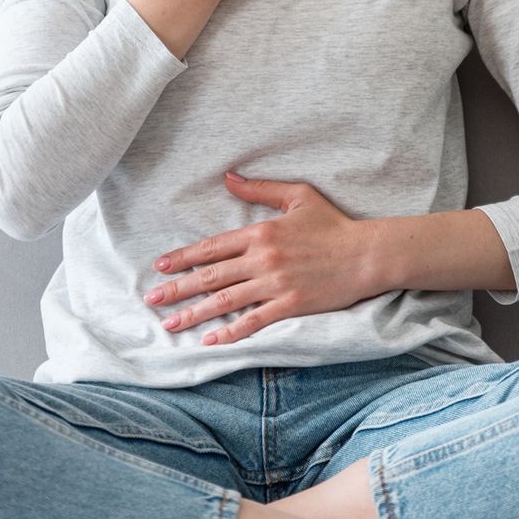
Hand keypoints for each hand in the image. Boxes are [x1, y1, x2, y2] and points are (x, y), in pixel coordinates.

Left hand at [143, 172, 389, 345]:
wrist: (367, 254)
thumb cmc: (334, 224)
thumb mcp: (297, 196)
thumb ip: (260, 189)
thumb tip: (228, 177)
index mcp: (261, 232)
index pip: (212, 246)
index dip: (183, 257)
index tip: (160, 266)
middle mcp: (262, 259)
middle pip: (211, 276)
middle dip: (178, 289)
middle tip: (152, 299)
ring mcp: (275, 284)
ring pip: (225, 301)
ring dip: (195, 313)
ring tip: (170, 323)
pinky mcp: (290, 305)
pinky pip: (254, 321)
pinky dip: (230, 333)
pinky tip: (211, 341)